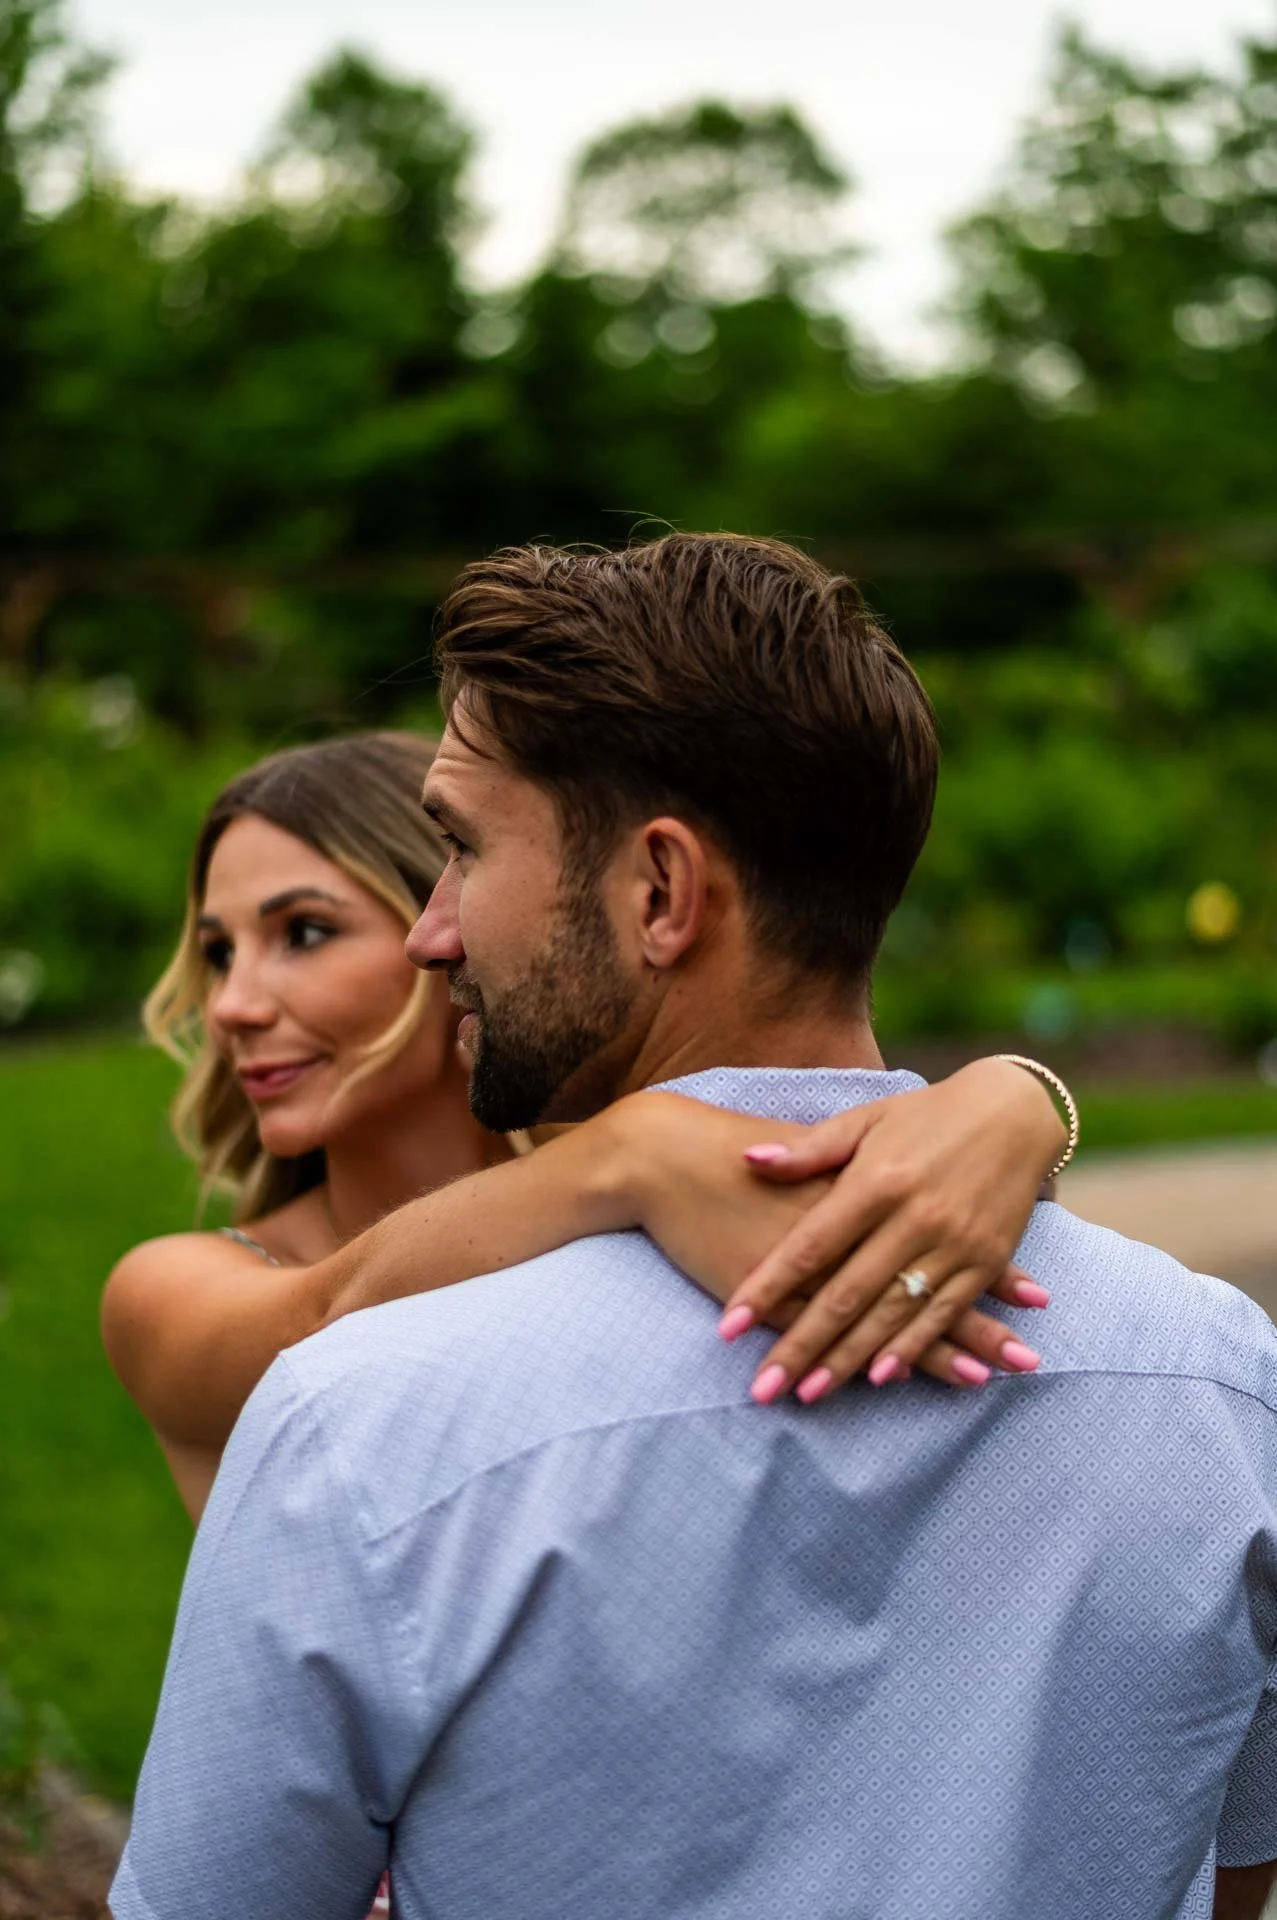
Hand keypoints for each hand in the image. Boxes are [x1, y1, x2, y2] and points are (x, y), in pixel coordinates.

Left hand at [716, 1058, 1061, 1400]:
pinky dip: (912, 1348)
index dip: (766, 1288)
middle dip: (800, 1346)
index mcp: (874, 1181)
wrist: (1015, 1110)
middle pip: (845, 1294)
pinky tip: (881, 1377)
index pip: (809, 1247)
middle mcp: (912, 1216)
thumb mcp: (865, 1120)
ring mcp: (952, 1242)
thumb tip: (750, 1162)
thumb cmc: (927, 1115)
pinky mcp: (985, 1260)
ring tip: (808, 1393)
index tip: (728, 1328)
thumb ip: (809, 1150)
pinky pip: (943, 1313)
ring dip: (848, 1359)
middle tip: (762, 1388)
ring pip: (890, 1314)